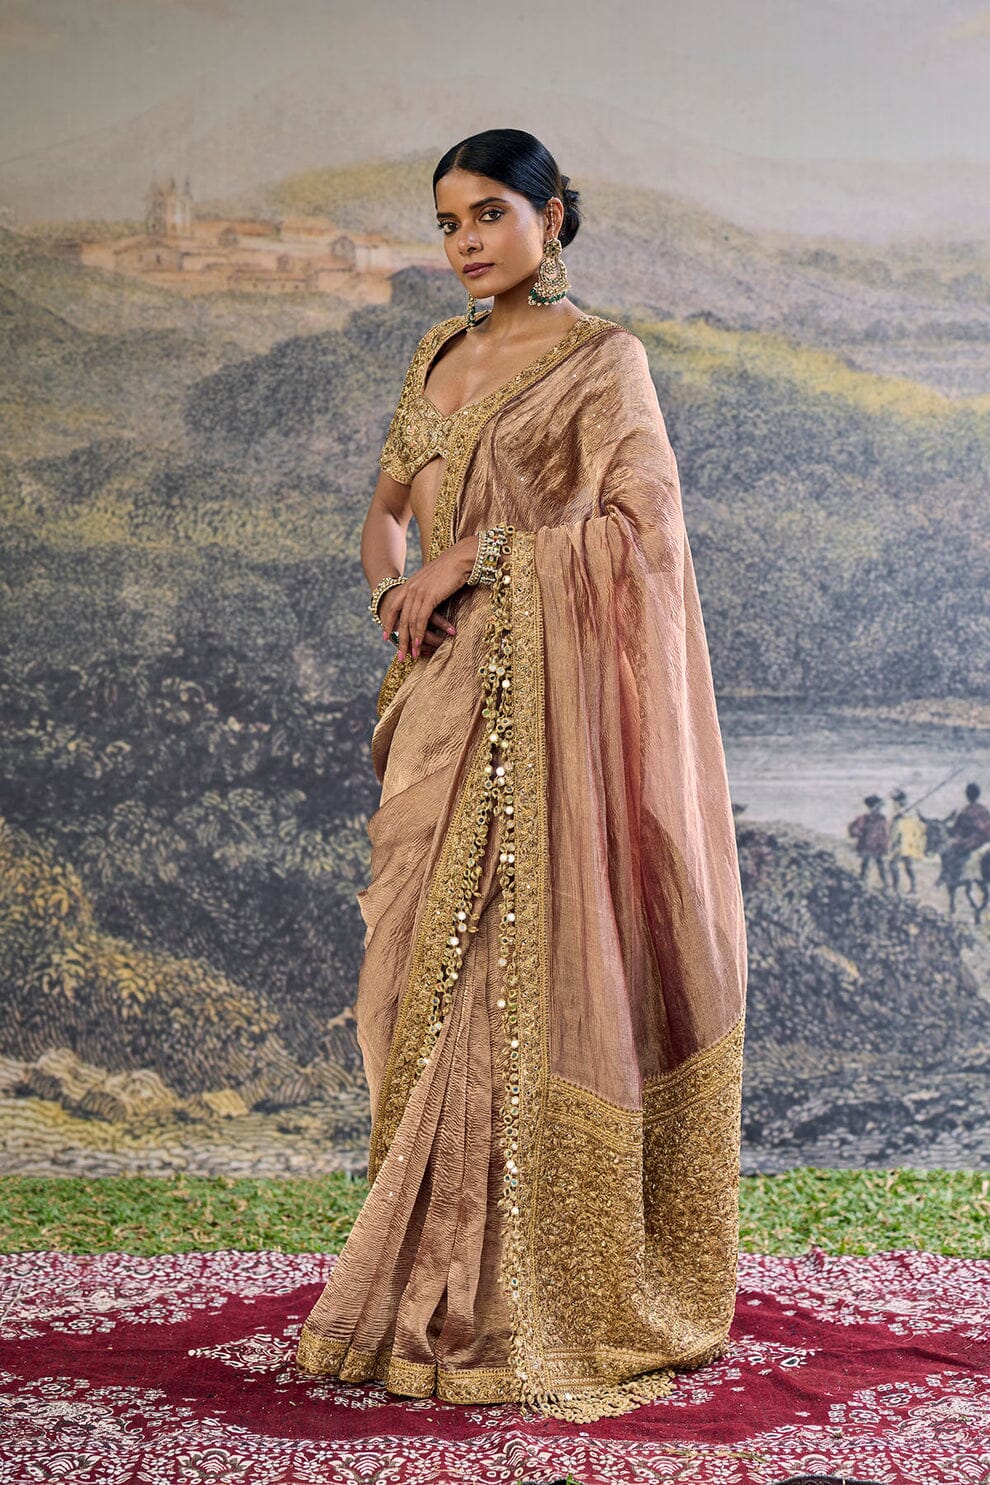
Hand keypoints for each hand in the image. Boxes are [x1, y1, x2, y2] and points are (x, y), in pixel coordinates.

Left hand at [383, 539, 476, 661]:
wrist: (460, 558)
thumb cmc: (451, 568)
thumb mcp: (433, 579)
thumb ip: (426, 589)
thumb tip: (426, 600)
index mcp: (410, 584)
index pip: (394, 607)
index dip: (389, 623)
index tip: (386, 637)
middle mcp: (411, 589)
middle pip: (401, 618)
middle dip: (399, 638)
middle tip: (399, 655)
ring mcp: (419, 592)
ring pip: (410, 621)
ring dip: (410, 640)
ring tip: (412, 654)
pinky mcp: (429, 597)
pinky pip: (421, 619)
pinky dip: (419, 633)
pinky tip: (419, 643)